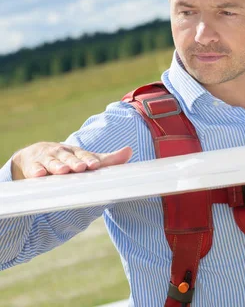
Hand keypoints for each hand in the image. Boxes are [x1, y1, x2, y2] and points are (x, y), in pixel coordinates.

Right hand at [11, 142, 131, 180]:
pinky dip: (36, 171)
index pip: (85, 156)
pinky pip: (33, 169)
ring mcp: (46, 158)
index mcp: (77, 152)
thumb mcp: (86, 158)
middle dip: (75, 162)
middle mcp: (62, 153)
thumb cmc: (68, 159)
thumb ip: (107, 159)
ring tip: (62, 171)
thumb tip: (130, 151)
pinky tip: (39, 175)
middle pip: (69, 158)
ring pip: (52, 162)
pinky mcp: (32, 165)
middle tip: (81, 167)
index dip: (90, 160)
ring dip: (57, 166)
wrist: (35, 155)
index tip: (95, 165)